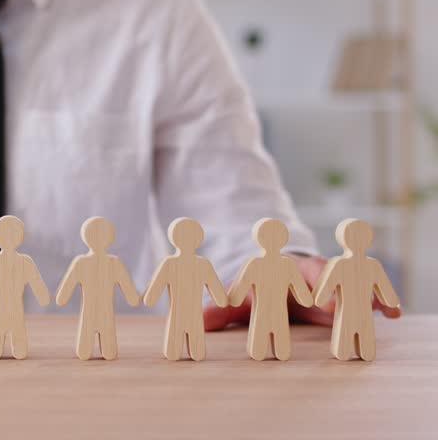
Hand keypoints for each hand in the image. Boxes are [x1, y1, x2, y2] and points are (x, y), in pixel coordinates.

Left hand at [203, 254, 401, 330]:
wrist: (279, 274)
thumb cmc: (259, 287)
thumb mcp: (242, 298)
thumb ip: (222, 309)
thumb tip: (199, 323)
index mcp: (284, 270)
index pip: (293, 273)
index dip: (302, 284)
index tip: (310, 299)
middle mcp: (310, 272)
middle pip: (326, 275)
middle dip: (334, 288)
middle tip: (341, 307)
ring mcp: (330, 281)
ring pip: (349, 282)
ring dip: (362, 293)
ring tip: (380, 308)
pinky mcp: (345, 292)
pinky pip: (365, 293)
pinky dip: (380, 301)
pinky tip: (393, 313)